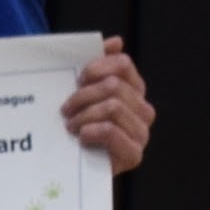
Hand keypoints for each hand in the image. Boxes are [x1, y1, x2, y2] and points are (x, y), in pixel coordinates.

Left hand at [63, 39, 153, 173]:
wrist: (73, 168)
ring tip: (70, 125)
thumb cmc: (77, 126)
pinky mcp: (134, 154)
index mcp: (134, 90)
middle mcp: (143, 110)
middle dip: (84, 96)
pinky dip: (93, 131)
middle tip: (65, 110)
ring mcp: (141, 133)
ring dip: (85, 115)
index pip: (123, 65)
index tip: (78, 79)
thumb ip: (98, 66)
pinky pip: (113, 131)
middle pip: (114, 87)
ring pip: (113, 107)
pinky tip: (81, 136)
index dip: (97, 67)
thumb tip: (116, 41)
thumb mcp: (82, 93)